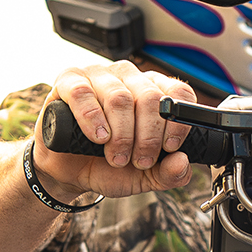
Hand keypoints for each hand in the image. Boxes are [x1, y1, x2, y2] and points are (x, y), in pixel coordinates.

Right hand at [31, 62, 197, 199]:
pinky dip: (92, 120)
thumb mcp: (146, 176)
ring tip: (116, 156)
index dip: (177, 123)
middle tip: (139, 161)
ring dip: (121, 135)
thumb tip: (182, 162)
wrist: (70, 171)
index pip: (178, 93)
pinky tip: (97, 138)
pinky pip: (83, 93)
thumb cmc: (109, 164)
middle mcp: (130, 77)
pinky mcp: (69, 80)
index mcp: (155, 91)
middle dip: (148, 137)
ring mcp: (100, 75)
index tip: (170, 148)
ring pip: (119, 98)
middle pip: (150, 98)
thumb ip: (170, 173)